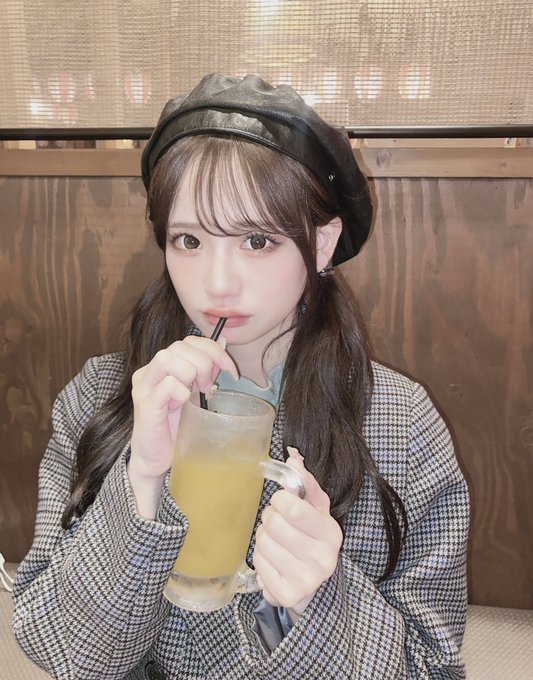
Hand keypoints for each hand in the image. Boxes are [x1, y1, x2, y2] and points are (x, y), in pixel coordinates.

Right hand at [128, 336, 237, 517]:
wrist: (158, 459)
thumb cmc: (176, 427)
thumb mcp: (196, 391)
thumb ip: (207, 367)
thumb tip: (223, 342)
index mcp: (163, 366)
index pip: (189, 341)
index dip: (213, 350)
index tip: (230, 370)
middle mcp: (150, 370)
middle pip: (179, 346)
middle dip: (204, 364)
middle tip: (208, 388)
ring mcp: (144, 385)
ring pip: (168, 358)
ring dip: (190, 375)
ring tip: (193, 395)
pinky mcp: (144, 403)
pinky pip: (167, 385)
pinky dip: (181, 393)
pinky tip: (181, 406)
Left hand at [253, 447, 342, 618]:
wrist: (315, 585)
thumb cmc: (312, 539)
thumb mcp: (316, 510)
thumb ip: (305, 483)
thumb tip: (293, 457)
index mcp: (331, 534)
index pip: (294, 509)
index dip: (280, 501)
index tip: (282, 502)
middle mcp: (322, 559)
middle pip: (274, 524)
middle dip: (270, 518)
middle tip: (277, 522)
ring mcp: (305, 580)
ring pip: (263, 542)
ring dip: (263, 537)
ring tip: (276, 541)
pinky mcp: (286, 594)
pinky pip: (257, 563)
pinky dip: (260, 557)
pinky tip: (273, 559)